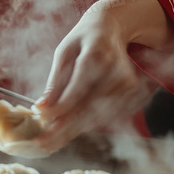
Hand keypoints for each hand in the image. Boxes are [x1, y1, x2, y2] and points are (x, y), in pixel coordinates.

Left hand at [33, 0, 173, 151]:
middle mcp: (116, 71)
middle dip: (62, 130)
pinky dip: (86, 125)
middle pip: (88, 109)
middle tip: (41, 144)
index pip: (77, 89)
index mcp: (96, 55)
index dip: (59, 109)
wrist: (113, 28)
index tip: (40, 123)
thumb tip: (40, 109)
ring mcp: (127, 84)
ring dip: (73, 132)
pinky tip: (68, 132)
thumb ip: (55, 82)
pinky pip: (106, 116)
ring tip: (50, 142)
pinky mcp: (133, 93)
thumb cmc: (84, 40)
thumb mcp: (64, 53)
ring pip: (98, 117)